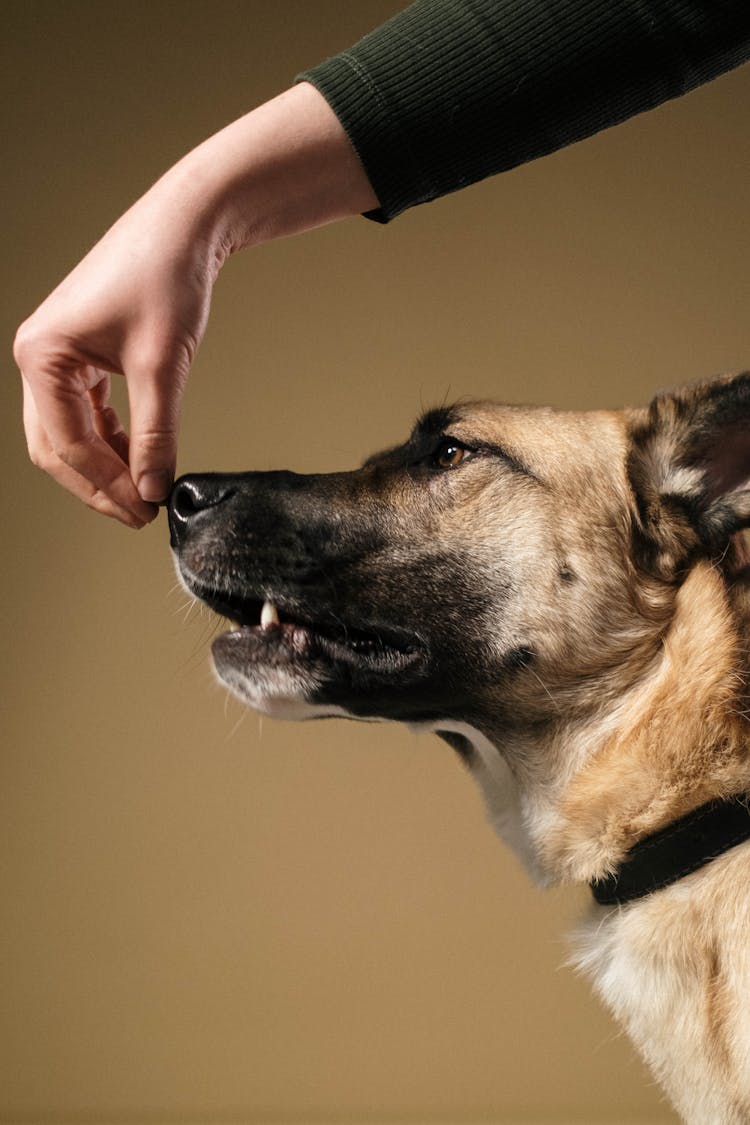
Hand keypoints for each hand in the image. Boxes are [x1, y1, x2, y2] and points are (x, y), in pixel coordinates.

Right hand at [14, 173, 222, 526]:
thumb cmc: (165, 278)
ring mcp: (57, 356)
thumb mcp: (162, 366)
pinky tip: (141, 457)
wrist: (185, 227)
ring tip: (144, 492)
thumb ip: (156, 435)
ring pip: (70, 434)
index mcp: (42, 356)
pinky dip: (111, 440)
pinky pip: (87, 413)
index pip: (68, 444)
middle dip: (98, 484)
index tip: (144, 512)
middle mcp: (38, 356)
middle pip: (57, 446)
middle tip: (140, 514)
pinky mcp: (81, 355)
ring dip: (105, 466)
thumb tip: (153, 488)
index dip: (107, 486)